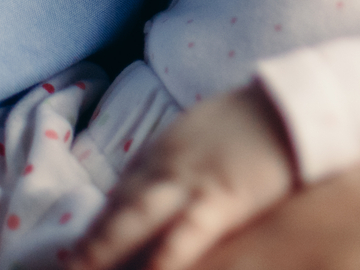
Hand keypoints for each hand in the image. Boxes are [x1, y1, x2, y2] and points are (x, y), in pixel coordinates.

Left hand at [69, 83, 295, 269]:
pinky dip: (161, 259)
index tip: (76, 258)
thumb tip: (157, 192)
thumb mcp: (204, 134)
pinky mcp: (221, 198)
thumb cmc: (256, 122)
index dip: (95, 231)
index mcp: (160, 154)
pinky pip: (183, 234)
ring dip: (100, 251)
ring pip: (131, 221)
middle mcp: (163, 167)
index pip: (116, 198)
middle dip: (85, 247)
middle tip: (65, 269)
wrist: (295, 105)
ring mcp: (188, 182)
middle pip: (114, 212)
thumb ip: (177, 162)